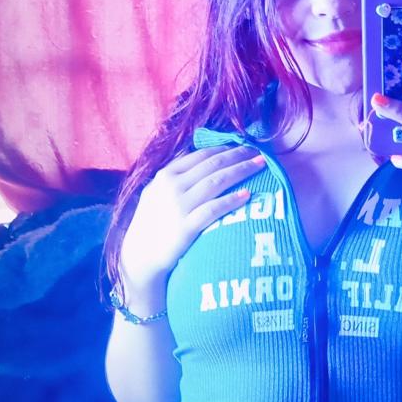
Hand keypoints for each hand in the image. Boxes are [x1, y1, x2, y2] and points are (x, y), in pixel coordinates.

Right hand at [119, 146, 265, 297]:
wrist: (140, 258)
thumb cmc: (154, 223)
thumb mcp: (158, 192)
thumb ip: (178, 176)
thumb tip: (206, 158)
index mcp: (166, 175)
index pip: (201, 155)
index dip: (226, 147)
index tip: (245, 144)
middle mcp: (171, 186)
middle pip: (213, 164)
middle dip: (239, 155)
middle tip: (260, 151)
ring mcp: (178, 206)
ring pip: (216, 182)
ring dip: (242, 170)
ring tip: (261, 165)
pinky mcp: (185, 227)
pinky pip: (214, 209)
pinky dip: (232, 200)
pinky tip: (248, 195)